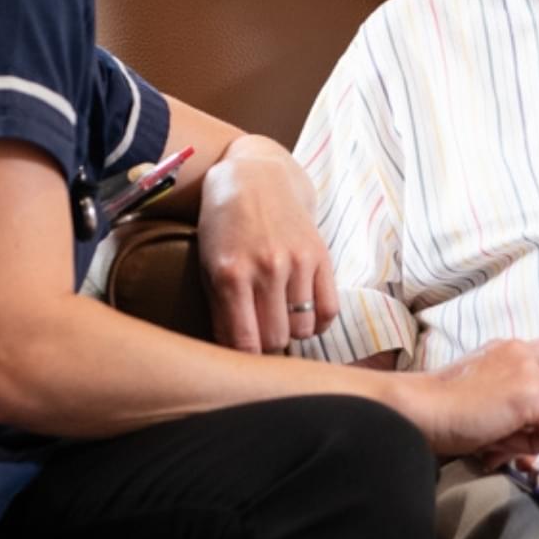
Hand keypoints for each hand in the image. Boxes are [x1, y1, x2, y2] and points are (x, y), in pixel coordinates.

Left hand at [196, 137, 337, 352]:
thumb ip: (221, 312)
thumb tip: (235, 357)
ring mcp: (297, 261)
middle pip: (275, 340)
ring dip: (291, 331)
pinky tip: (304, 314)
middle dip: (266, 345)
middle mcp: (266, 269)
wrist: (256, 177)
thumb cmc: (224, 225)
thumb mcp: (210, 266)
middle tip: (260, 334)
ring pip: (302, 329)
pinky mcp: (321, 255)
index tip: (243, 361)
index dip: (244, 360)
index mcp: (231, 274)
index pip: (244, 343)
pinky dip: (318, 322)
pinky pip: (329, 310)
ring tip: (280, 318)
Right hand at [399, 338, 538, 466]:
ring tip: (505, 446)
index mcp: (513, 350)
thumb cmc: (449, 416)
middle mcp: (524, 349)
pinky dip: (534, 446)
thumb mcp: (497, 410)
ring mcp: (528, 367)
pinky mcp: (531, 390)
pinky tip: (501, 445)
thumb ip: (533, 419)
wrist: (420, 412)